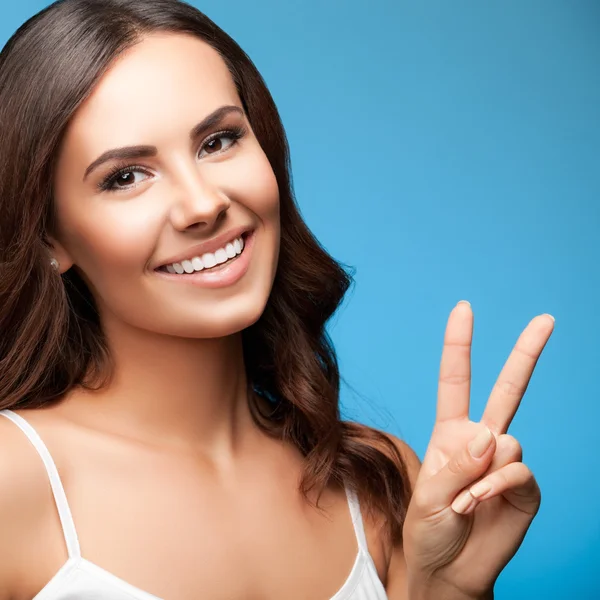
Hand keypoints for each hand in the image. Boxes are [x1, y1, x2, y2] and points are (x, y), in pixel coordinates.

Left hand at [402, 301, 553, 599]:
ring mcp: (505, 463)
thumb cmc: (429, 528)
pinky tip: (479, 505)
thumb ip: (457, 463)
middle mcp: (482, 440)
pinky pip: (517, 471)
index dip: (459, 344)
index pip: (456, 380)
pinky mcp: (525, 487)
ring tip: (464, 500)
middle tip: (546, 319)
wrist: (448, 570)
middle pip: (507, 390)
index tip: (464, 309)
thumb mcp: (428, 493)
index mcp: (451, 432)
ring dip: (481, 472)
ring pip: (508, 440)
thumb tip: (493, 435)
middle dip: (526, 354)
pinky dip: (494, 487)